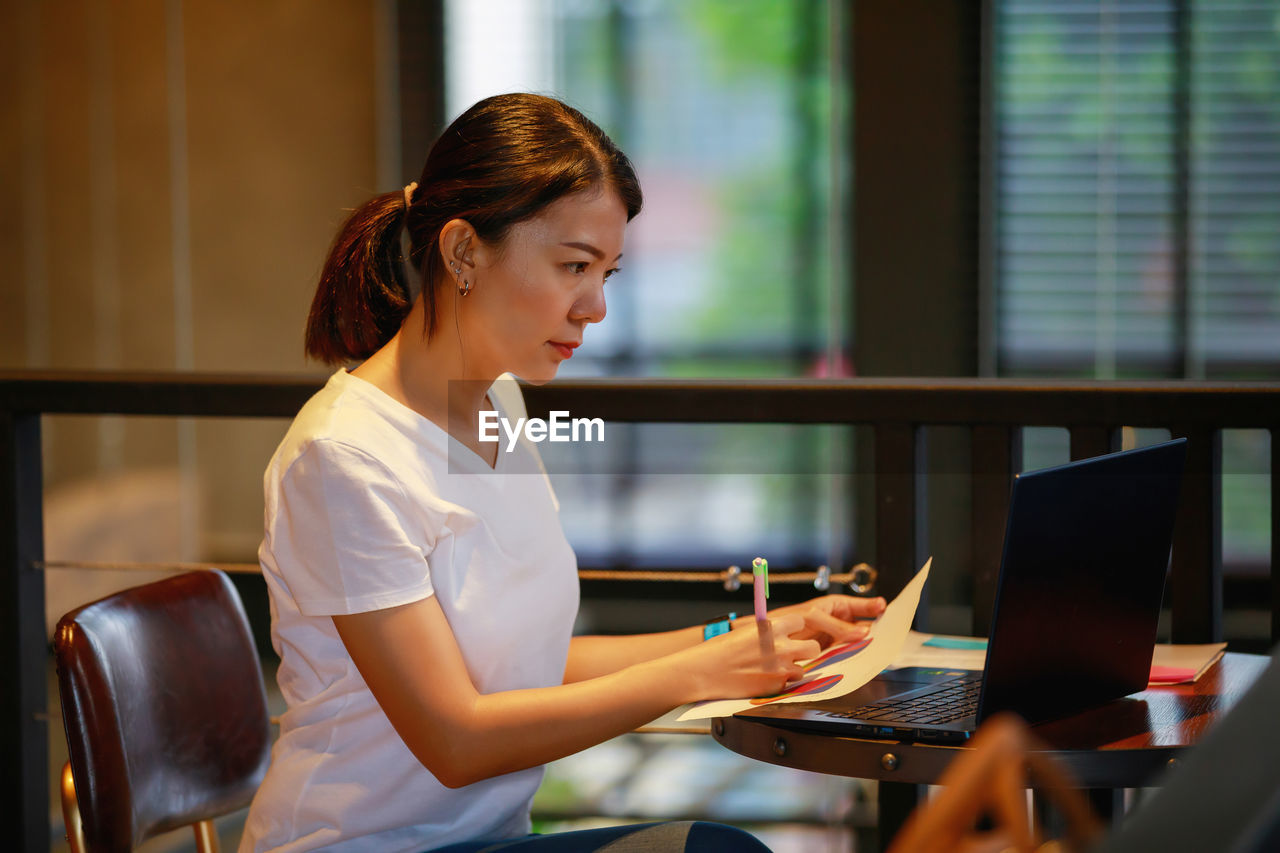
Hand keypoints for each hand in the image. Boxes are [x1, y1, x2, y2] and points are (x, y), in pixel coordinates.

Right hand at [674, 611, 821, 701]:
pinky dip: (779, 684)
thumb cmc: (719, 650)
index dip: (795, 629)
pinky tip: (763, 681)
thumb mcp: (746, 631)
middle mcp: (781, 646)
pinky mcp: (777, 687)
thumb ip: (767, 633)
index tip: (789, 634)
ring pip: (802, 670)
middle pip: (813, 647)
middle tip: (794, 654)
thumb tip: (780, 635)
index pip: (800, 622)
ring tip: (772, 671)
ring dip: (791, 670)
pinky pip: (788, 685)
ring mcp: (781, 668)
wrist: (704, 671)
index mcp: (771, 627)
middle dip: (806, 651)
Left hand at [746, 594, 886, 648]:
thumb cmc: (788, 620)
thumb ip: (838, 626)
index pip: (860, 606)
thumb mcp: (814, 617)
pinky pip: (846, 654)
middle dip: (875, 629)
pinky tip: (862, 659)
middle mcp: (837, 623)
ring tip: (879, 648)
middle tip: (889, 633)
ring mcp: (834, 638)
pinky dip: (855, 657)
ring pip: (856, 642)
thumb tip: (863, 632)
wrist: (769, 641)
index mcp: (835, 607)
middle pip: (862, 626)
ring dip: (866, 645)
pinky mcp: (830, 654)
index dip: (873, 607)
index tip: (886, 608)